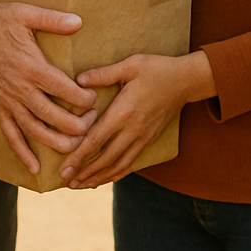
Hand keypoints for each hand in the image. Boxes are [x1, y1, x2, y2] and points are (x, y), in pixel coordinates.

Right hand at [0, 1, 98, 173]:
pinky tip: (34, 168)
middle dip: (78, 125)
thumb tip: (79, 21)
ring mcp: (8, 102)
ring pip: (36, 131)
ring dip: (58, 143)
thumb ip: (52, 19)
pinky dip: (22, 153)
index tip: (94, 98)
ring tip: (76, 147)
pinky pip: (10, 136)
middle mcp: (21, 90)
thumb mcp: (23, 13)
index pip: (66, 90)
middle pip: (55, 117)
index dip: (85, 98)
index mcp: (32, 67)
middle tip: (93, 123)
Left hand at [59, 51, 212, 188]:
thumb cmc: (156, 69)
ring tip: (82, 185)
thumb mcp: (130, 65)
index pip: (96, 140)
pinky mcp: (149, 139)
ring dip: (100, 177)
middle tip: (67, 182)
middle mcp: (133, 130)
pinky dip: (117, 173)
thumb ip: (103, 74)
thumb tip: (79, 80)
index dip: (79, 157)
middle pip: (105, 159)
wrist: (186, 81)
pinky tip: (106, 178)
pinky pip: (131, 162)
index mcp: (124, 112)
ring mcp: (142, 137)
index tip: (64, 170)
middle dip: (85, 173)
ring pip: (119, 165)